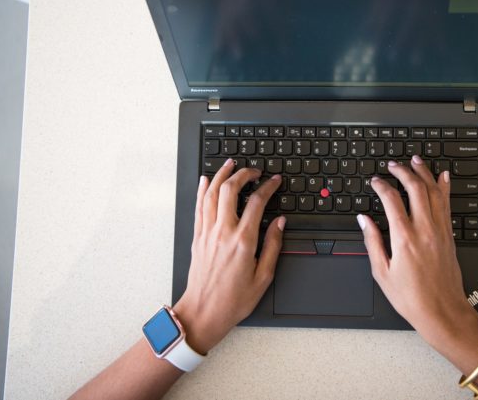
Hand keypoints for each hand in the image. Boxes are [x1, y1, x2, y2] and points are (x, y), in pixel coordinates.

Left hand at [172, 159, 284, 353]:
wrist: (203, 312)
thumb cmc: (233, 300)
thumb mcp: (263, 277)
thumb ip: (273, 246)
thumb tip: (279, 223)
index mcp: (243, 241)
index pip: (257, 203)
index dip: (268, 187)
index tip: (274, 181)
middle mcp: (223, 232)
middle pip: (230, 190)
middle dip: (243, 174)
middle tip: (254, 170)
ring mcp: (207, 233)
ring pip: (211, 193)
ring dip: (221, 175)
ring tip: (231, 165)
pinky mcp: (197, 237)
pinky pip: (198, 206)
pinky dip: (202, 190)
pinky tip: (206, 181)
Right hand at [358, 155, 477, 368]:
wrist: (442, 311)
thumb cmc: (411, 297)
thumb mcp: (382, 272)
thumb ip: (372, 241)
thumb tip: (364, 220)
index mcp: (404, 238)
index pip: (392, 200)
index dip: (382, 186)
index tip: (375, 181)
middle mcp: (424, 230)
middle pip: (415, 189)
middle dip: (403, 171)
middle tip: (393, 164)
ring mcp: (439, 231)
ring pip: (434, 192)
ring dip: (424, 172)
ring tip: (415, 160)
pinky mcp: (449, 235)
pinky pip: (447, 204)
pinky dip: (444, 187)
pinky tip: (443, 177)